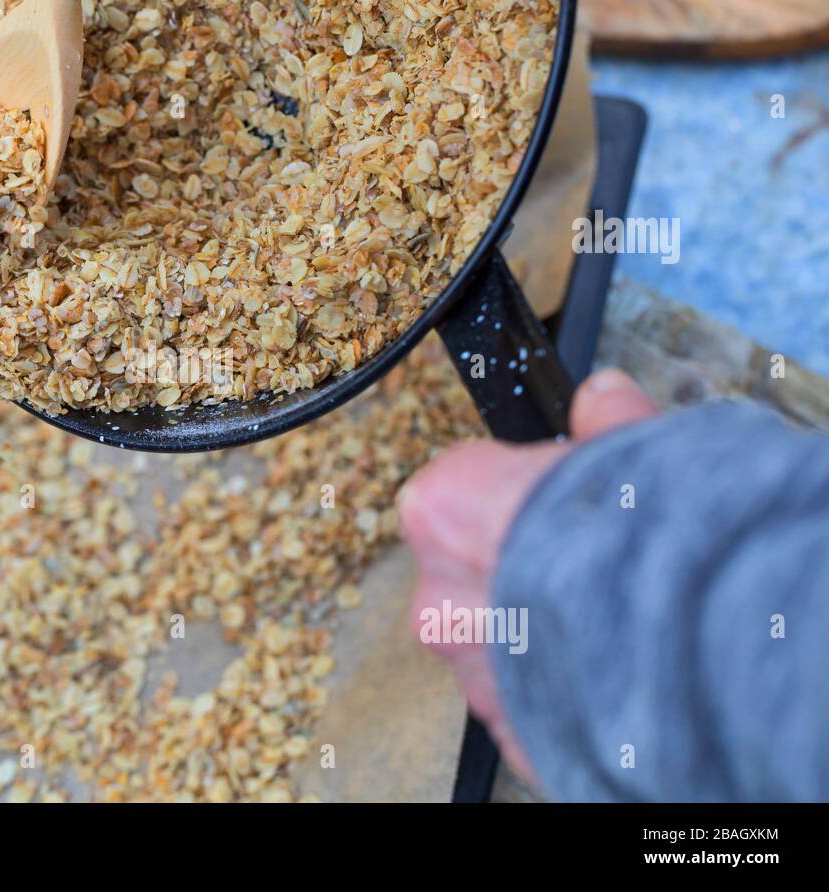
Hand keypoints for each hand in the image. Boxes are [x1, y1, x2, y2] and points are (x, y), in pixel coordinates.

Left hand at [397, 368, 658, 780]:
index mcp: (444, 509)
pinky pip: (526, 700)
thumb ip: (604, 423)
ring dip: (535, 634)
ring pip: (494, 643)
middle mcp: (438, 596)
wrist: (686, 642)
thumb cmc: (644, 538)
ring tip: (609, 624)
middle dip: (517, 571)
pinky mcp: (508, 727)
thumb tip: (603, 396)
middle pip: (468, 574)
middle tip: (585, 569)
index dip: (512, 496)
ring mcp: (468, 670)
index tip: (552, 504)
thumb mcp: (629, 450)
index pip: (456, 491)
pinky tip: (608, 672)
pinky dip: (558, 689)